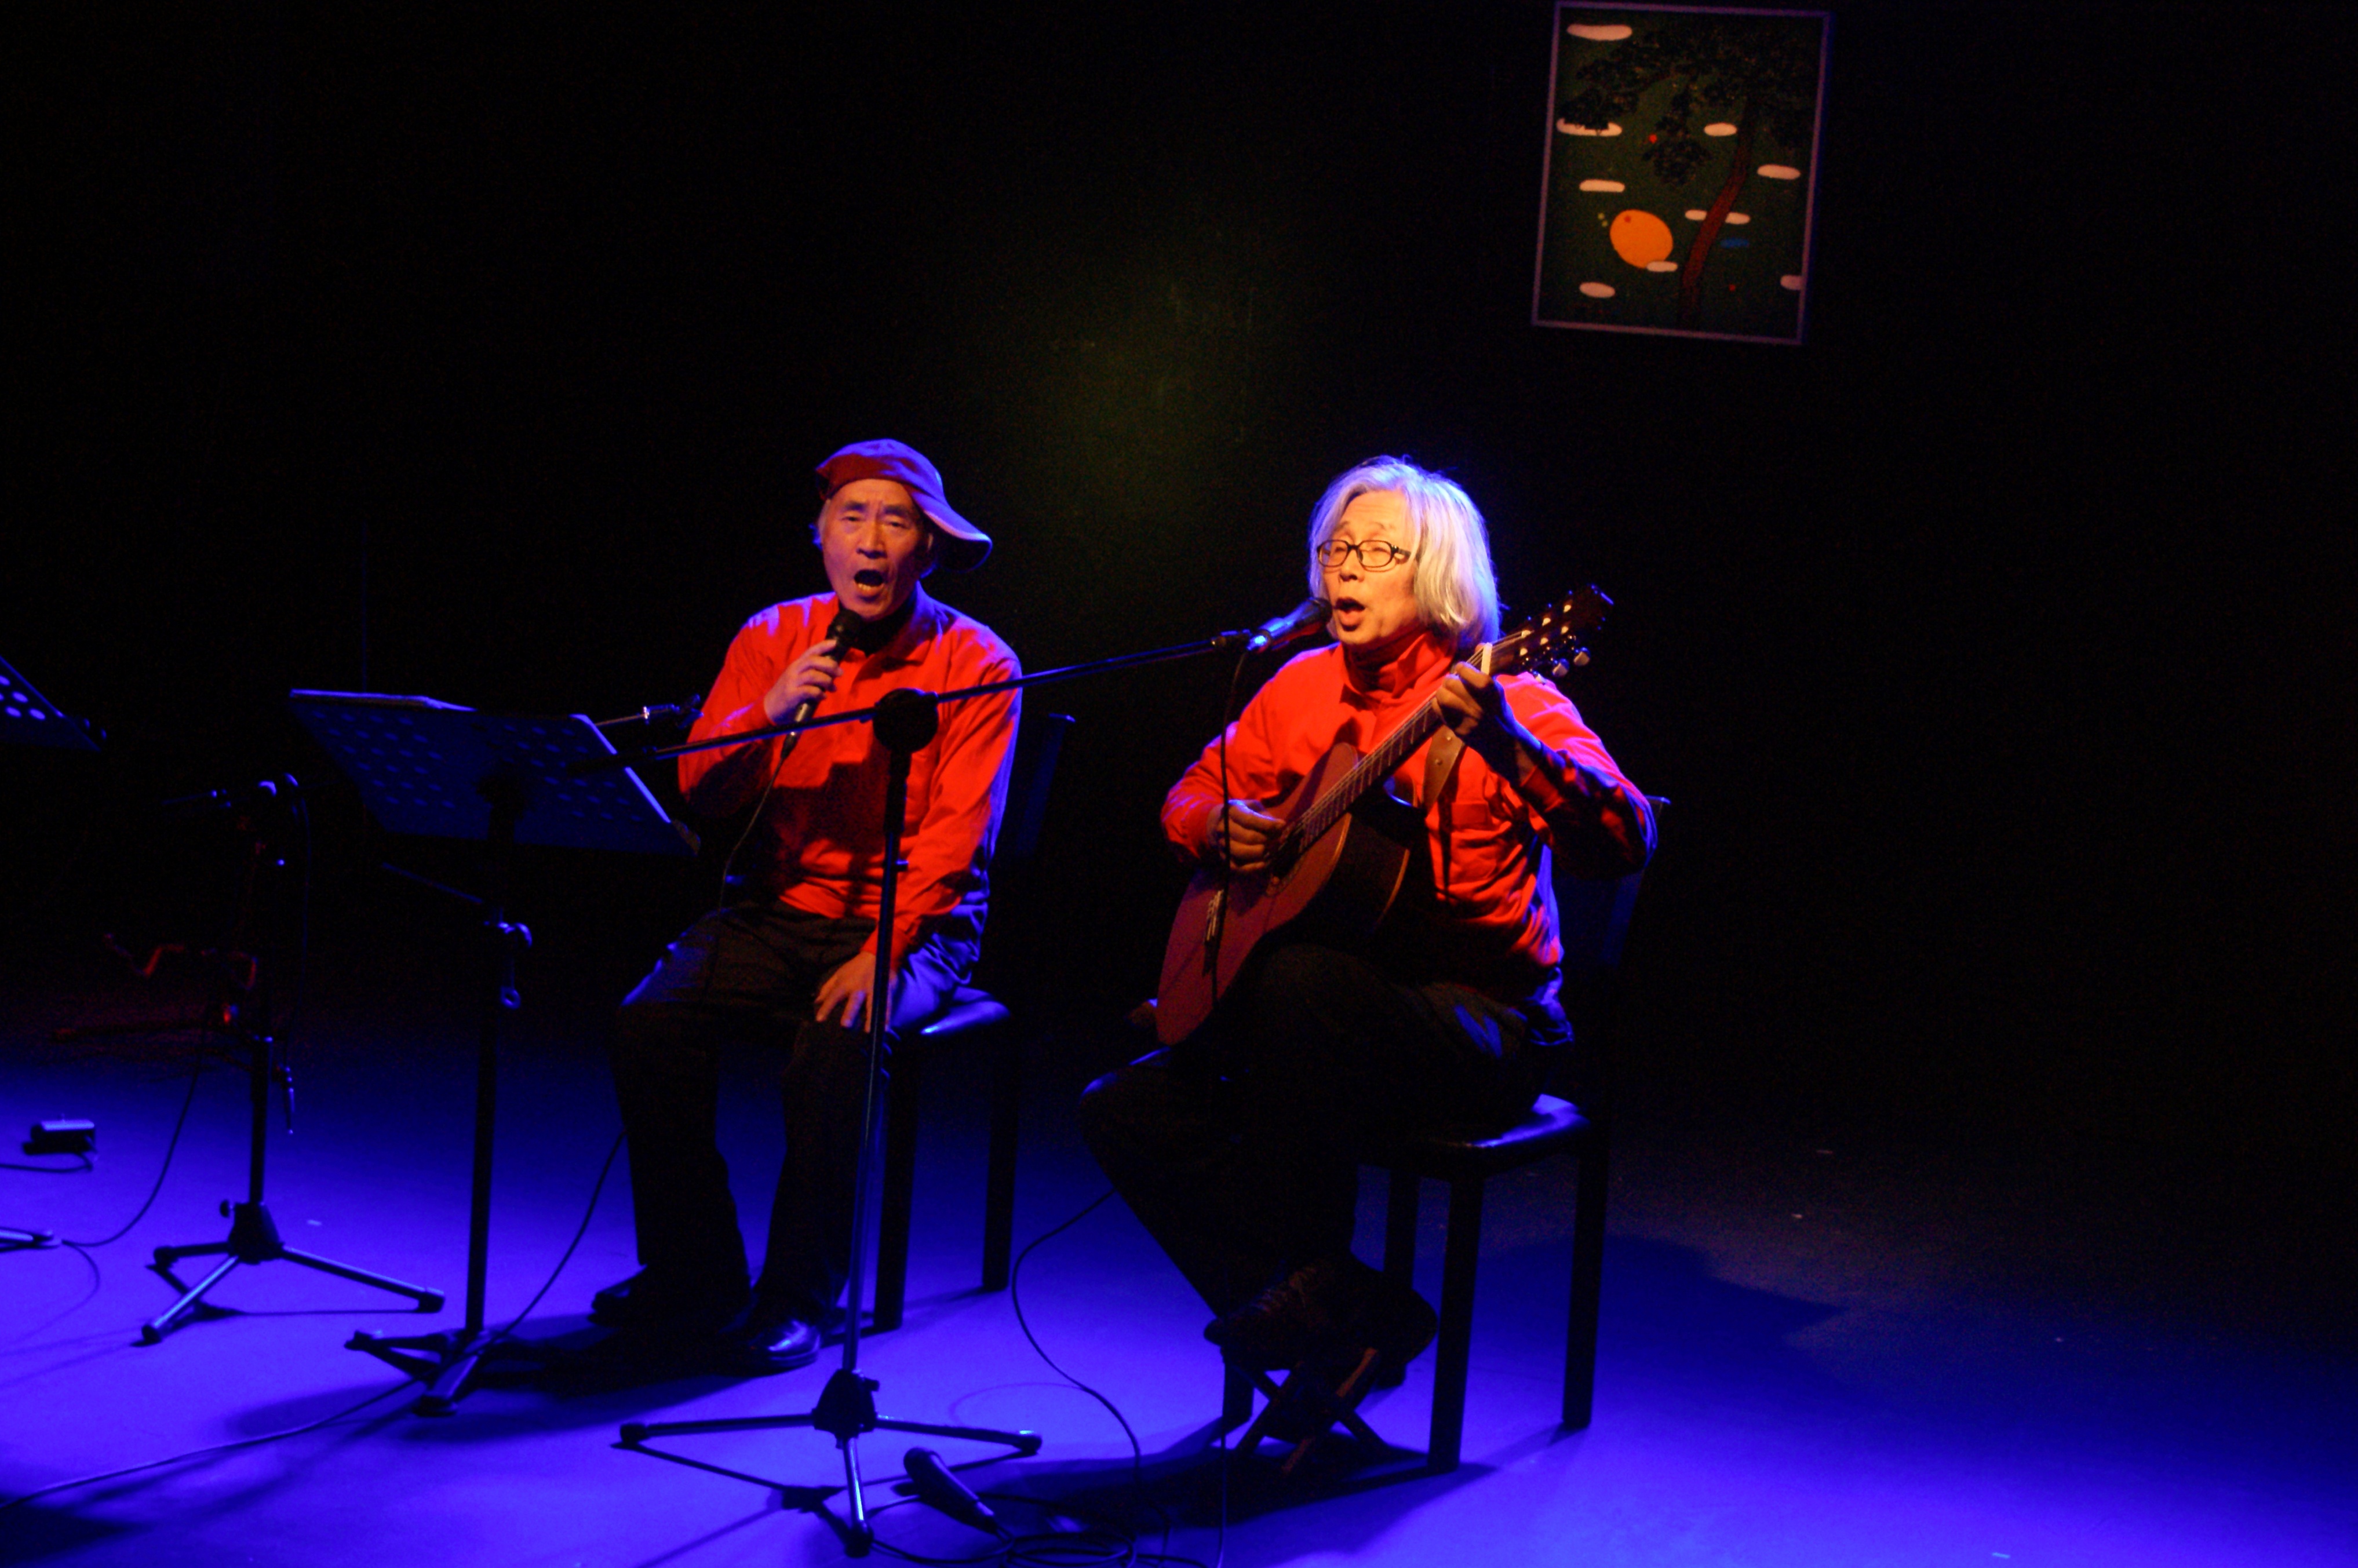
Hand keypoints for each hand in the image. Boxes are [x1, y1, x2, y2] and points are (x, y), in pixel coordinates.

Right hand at [761, 640, 849, 724]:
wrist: (770, 708)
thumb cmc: (788, 692)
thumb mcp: (798, 679)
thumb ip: (812, 674)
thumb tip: (832, 674)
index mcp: (796, 665)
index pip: (810, 651)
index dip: (822, 646)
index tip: (835, 643)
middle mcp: (793, 670)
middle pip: (813, 661)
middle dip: (829, 665)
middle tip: (840, 673)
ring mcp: (791, 682)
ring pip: (812, 675)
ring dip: (826, 680)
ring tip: (833, 688)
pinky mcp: (791, 694)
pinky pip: (809, 691)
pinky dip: (819, 693)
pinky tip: (823, 697)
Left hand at [814, 951, 894, 1032]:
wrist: (875, 954)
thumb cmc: (855, 967)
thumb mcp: (839, 974)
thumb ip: (827, 989)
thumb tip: (816, 1002)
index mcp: (845, 983)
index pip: (833, 996)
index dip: (827, 1007)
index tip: (820, 1020)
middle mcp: (858, 987)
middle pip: (854, 1002)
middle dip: (850, 1013)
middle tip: (845, 1026)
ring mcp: (872, 989)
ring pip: (871, 1005)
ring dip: (870, 1018)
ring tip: (868, 1031)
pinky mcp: (884, 990)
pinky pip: (886, 1005)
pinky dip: (886, 1016)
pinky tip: (885, 1028)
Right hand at [1212, 800, 1283, 872]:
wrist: (1220, 823)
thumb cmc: (1243, 813)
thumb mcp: (1254, 808)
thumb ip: (1266, 816)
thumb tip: (1280, 826)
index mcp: (1231, 810)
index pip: (1249, 819)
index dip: (1267, 824)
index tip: (1282, 826)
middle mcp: (1223, 826)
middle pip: (1246, 837)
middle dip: (1265, 840)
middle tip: (1277, 841)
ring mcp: (1221, 843)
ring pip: (1239, 852)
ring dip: (1258, 853)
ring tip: (1270, 851)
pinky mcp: (1224, 857)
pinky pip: (1236, 866)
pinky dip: (1251, 867)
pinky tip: (1263, 864)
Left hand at [1436, 662, 1534, 776]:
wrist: (1503, 743)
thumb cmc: (1500, 712)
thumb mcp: (1498, 690)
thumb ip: (1487, 669)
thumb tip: (1479, 645)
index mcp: (1492, 693)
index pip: (1469, 673)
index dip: (1461, 667)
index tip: (1461, 668)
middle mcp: (1479, 705)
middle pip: (1453, 683)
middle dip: (1450, 679)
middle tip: (1453, 681)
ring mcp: (1467, 719)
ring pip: (1443, 697)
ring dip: (1442, 691)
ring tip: (1447, 691)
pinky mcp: (1457, 729)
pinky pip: (1439, 711)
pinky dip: (1438, 703)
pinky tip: (1444, 703)